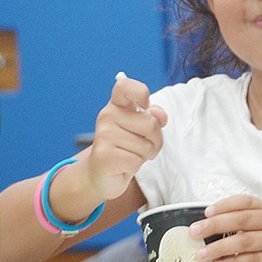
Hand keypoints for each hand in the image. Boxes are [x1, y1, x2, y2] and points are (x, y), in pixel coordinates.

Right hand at [81, 75, 168, 201]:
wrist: (101, 174)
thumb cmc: (125, 148)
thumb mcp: (142, 130)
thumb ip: (154, 118)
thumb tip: (160, 116)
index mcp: (118, 105)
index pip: (125, 86)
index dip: (141, 93)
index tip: (145, 106)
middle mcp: (107, 116)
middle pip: (151, 123)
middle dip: (156, 140)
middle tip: (144, 146)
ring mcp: (103, 135)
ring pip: (146, 145)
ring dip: (146, 154)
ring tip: (132, 155)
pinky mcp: (104, 155)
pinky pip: (136, 160)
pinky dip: (136, 166)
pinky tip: (124, 164)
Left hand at [189, 194, 261, 261]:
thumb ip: (239, 219)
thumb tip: (208, 224)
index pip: (246, 202)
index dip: (225, 205)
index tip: (208, 211)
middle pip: (242, 220)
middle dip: (216, 225)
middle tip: (196, 231)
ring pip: (244, 241)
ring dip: (219, 247)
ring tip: (202, 253)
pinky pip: (248, 261)